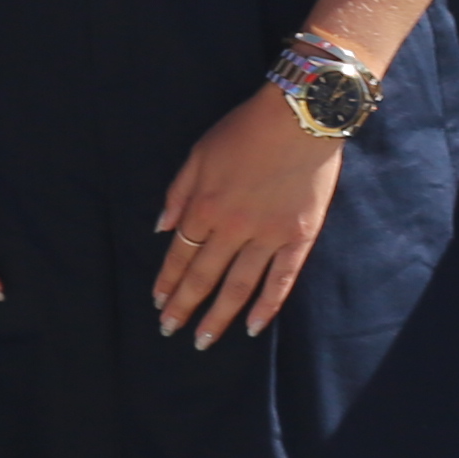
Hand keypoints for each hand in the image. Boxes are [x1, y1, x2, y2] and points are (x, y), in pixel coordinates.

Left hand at [153, 86, 343, 346]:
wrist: (300, 116)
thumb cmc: (245, 129)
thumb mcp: (199, 153)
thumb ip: (178, 193)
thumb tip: (162, 229)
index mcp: (205, 207)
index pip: (180, 255)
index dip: (168, 282)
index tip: (158, 303)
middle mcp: (233, 228)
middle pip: (204, 276)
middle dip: (184, 307)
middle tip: (170, 331)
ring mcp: (269, 236)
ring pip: (239, 286)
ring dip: (218, 316)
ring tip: (203, 341)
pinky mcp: (300, 237)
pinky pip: (282, 280)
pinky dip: (267, 306)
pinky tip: (253, 328)